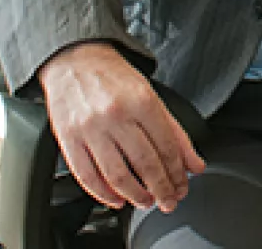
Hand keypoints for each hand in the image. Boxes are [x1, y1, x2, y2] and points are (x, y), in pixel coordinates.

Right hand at [37, 41, 205, 213]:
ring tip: (146, 201)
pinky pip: (87, 176)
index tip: (183, 185)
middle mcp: (116, 115)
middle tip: (169, 201)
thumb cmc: (113, 77)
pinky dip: (103, 194)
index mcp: (141, 101)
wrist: (74, 60)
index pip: (166, 147)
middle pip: (145, 164)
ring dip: (135, 196)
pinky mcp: (68, 139)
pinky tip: (116, 199)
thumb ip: (175, 131)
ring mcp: (90, 128)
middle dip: (162, 189)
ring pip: (117, 175)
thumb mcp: (151, 95)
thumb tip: (194, 163)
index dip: (178, 173)